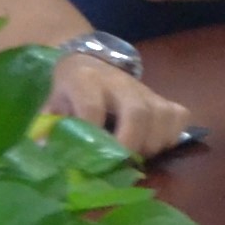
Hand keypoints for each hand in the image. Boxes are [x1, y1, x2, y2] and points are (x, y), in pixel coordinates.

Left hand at [40, 44, 190, 160]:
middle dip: (131, 144)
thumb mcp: (52, 104)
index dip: (92, 133)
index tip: (88, 158)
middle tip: (121, 164)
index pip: (92, 106)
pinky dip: (171, 135)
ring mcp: (145, 88)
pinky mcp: (162, 96)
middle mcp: (119, 82)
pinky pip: (178, 115)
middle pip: (137, 112)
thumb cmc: (68, 90)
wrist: (88, 60)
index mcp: (85, 80)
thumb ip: (48, 129)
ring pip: (162, 115)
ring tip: (137, 158)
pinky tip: (155, 145)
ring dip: (153, 144)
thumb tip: (45, 155)